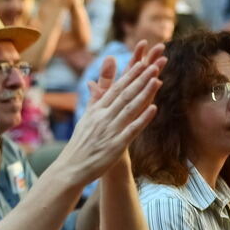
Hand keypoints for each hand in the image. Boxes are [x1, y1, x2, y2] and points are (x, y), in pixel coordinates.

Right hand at [58, 41, 164, 183]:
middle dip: (140, 79)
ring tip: (157, 80)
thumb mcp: (86, 117)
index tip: (142, 62)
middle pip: (124, 95)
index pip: (115, 89)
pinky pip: (132, 129)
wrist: (72, 167)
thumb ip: (94, 99)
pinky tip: (154, 108)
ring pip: (130, 108)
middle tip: (153, 65)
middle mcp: (103, 117)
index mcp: (97, 110)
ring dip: (144, 93)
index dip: (130, 76)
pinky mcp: (116, 145)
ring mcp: (110, 130)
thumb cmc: (81, 143)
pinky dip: (143, 119)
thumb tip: (93, 81)